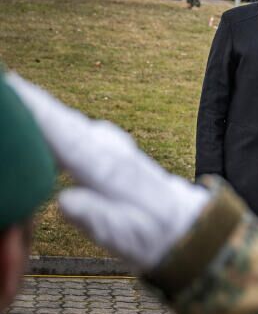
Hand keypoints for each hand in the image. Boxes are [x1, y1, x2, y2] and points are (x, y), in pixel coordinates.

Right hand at [6, 74, 209, 271]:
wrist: (183, 225)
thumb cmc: (151, 234)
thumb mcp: (122, 234)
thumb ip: (93, 216)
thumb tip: (64, 202)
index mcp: (107, 168)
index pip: (64, 134)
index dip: (36, 111)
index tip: (13, 85)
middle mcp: (108, 149)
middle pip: (62, 120)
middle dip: (30, 100)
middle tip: (3, 80)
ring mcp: (110, 146)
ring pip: (67, 122)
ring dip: (38, 107)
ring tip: (10, 91)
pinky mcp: (108, 149)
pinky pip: (74, 130)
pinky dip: (52, 120)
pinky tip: (36, 117)